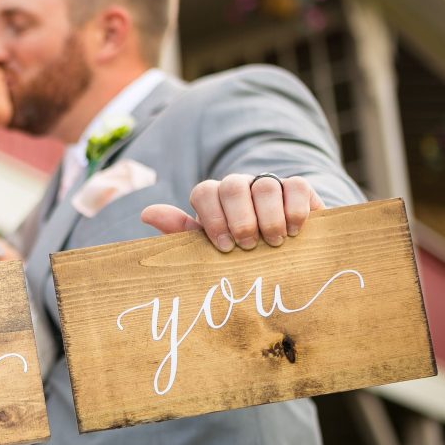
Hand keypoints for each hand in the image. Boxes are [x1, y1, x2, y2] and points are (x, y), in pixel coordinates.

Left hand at [140, 174, 324, 251]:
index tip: (224, 247)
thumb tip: (146, 213)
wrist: (282, 260)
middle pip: (232, 186)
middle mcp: (238, 187)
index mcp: (212, 200)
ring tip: (273, 243)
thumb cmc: (238, 257)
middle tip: (248, 246)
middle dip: (240, 218)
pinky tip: (293, 231)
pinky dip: (294, 208)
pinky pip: (296, 185)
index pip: (204, 192)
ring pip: (265, 184)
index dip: (212, 217)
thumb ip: (181, 232)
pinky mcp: (298, 189)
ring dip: (269, 217)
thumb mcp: (209, 250)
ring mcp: (267, 185)